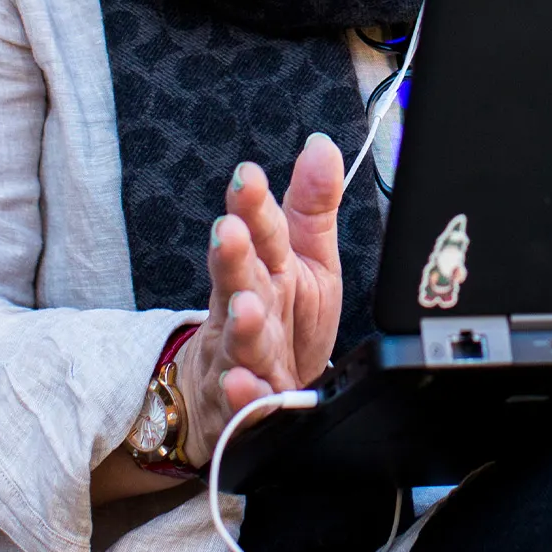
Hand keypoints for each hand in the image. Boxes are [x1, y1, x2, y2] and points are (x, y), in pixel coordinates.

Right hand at [177, 132, 346, 464]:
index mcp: (266, 269)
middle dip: (232, 256)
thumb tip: (321, 145)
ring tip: (245, 307)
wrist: (240, 392)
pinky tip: (243, 387)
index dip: (253, 206)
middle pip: (237, 279)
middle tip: (229, 231)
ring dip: (240, 324)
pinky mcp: (241, 406)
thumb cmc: (280, 319)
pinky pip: (244, 405)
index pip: (259, 232)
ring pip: (238, 340)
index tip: (249, 177)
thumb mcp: (305, 259)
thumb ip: (311, 206)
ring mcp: (239, 357)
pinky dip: (244, 398)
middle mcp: (247, 308)